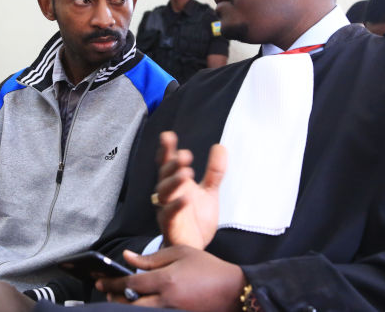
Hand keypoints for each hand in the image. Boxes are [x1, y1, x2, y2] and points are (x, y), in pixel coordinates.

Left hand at [96, 246, 245, 311]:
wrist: (233, 290)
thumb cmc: (208, 268)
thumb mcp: (181, 253)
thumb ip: (152, 258)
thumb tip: (127, 257)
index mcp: (166, 280)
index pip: (130, 283)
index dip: (112, 283)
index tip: (99, 282)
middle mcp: (166, 300)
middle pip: (130, 304)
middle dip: (115, 298)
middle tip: (106, 292)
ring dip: (127, 306)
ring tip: (119, 299)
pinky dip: (143, 310)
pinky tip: (139, 303)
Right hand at [155, 131, 225, 248]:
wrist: (194, 249)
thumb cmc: (197, 220)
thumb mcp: (209, 192)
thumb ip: (214, 172)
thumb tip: (220, 146)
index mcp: (176, 184)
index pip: (168, 163)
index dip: (167, 150)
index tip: (168, 136)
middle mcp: (169, 194)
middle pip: (164, 175)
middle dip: (172, 164)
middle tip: (185, 155)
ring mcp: (167, 209)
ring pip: (165, 192)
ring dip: (174, 181)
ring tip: (186, 173)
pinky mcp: (170, 226)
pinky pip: (169, 214)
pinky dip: (176, 206)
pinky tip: (186, 198)